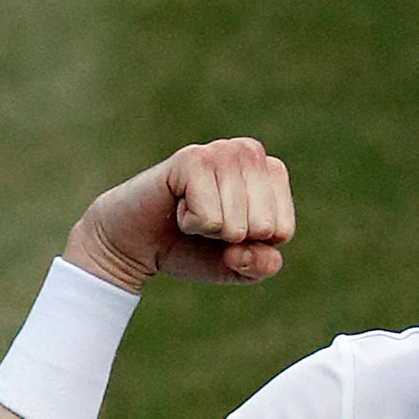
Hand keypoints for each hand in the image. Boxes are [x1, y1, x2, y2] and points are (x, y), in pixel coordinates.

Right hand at [62, 139, 295, 292]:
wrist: (136, 243)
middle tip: (206, 221)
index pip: (282, 231)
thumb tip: (244, 245)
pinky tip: (178, 205)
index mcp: (272, 172)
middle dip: (231, 238)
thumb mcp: (239, 267)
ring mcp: (222, 150)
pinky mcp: (192, 158)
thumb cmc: (192, 248)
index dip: (251, 246)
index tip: (226, 231)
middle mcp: (250, 152)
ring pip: (237, 223)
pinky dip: (191, 224)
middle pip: (263, 227)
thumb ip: (263, 265)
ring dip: (208, 230)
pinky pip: (210, 217)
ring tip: (191, 211)